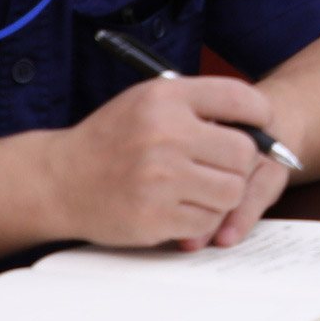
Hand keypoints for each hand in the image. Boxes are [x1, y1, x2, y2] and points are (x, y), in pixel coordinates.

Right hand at [43, 76, 281, 248]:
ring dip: (223, 195)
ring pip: (231, 191)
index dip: (260, 116)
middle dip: (241, 162)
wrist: (58, 181)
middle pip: (243, 152)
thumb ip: (199, 103)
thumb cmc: (111, 139)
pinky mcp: (153, 217)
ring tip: (201, 189)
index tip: (262, 126)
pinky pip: (206, 222)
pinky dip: (201, 219)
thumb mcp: (149, 101)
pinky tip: (181, 208)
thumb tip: (257, 122)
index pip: (240, 99)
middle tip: (226, 167)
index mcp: (165, 99)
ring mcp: (159, 179)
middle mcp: (164, 135)